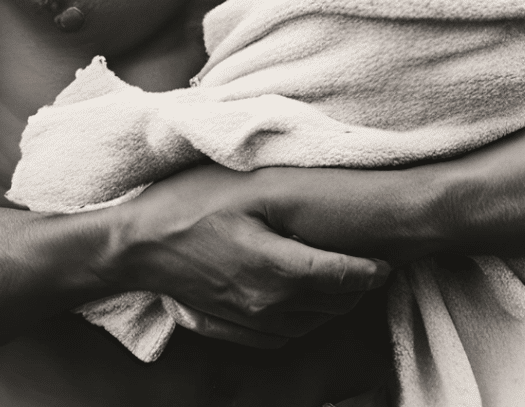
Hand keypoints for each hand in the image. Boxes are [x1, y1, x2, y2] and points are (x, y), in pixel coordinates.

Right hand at [112, 163, 390, 348]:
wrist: (136, 244)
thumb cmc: (190, 206)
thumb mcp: (246, 190)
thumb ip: (294, 204)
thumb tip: (339, 209)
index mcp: (276, 271)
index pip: (341, 278)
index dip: (370, 270)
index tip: (388, 259)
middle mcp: (267, 306)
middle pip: (330, 305)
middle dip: (357, 287)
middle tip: (374, 263)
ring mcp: (246, 321)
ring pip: (309, 323)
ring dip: (333, 306)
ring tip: (347, 280)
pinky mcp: (230, 326)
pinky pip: (281, 334)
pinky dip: (303, 319)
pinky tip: (306, 300)